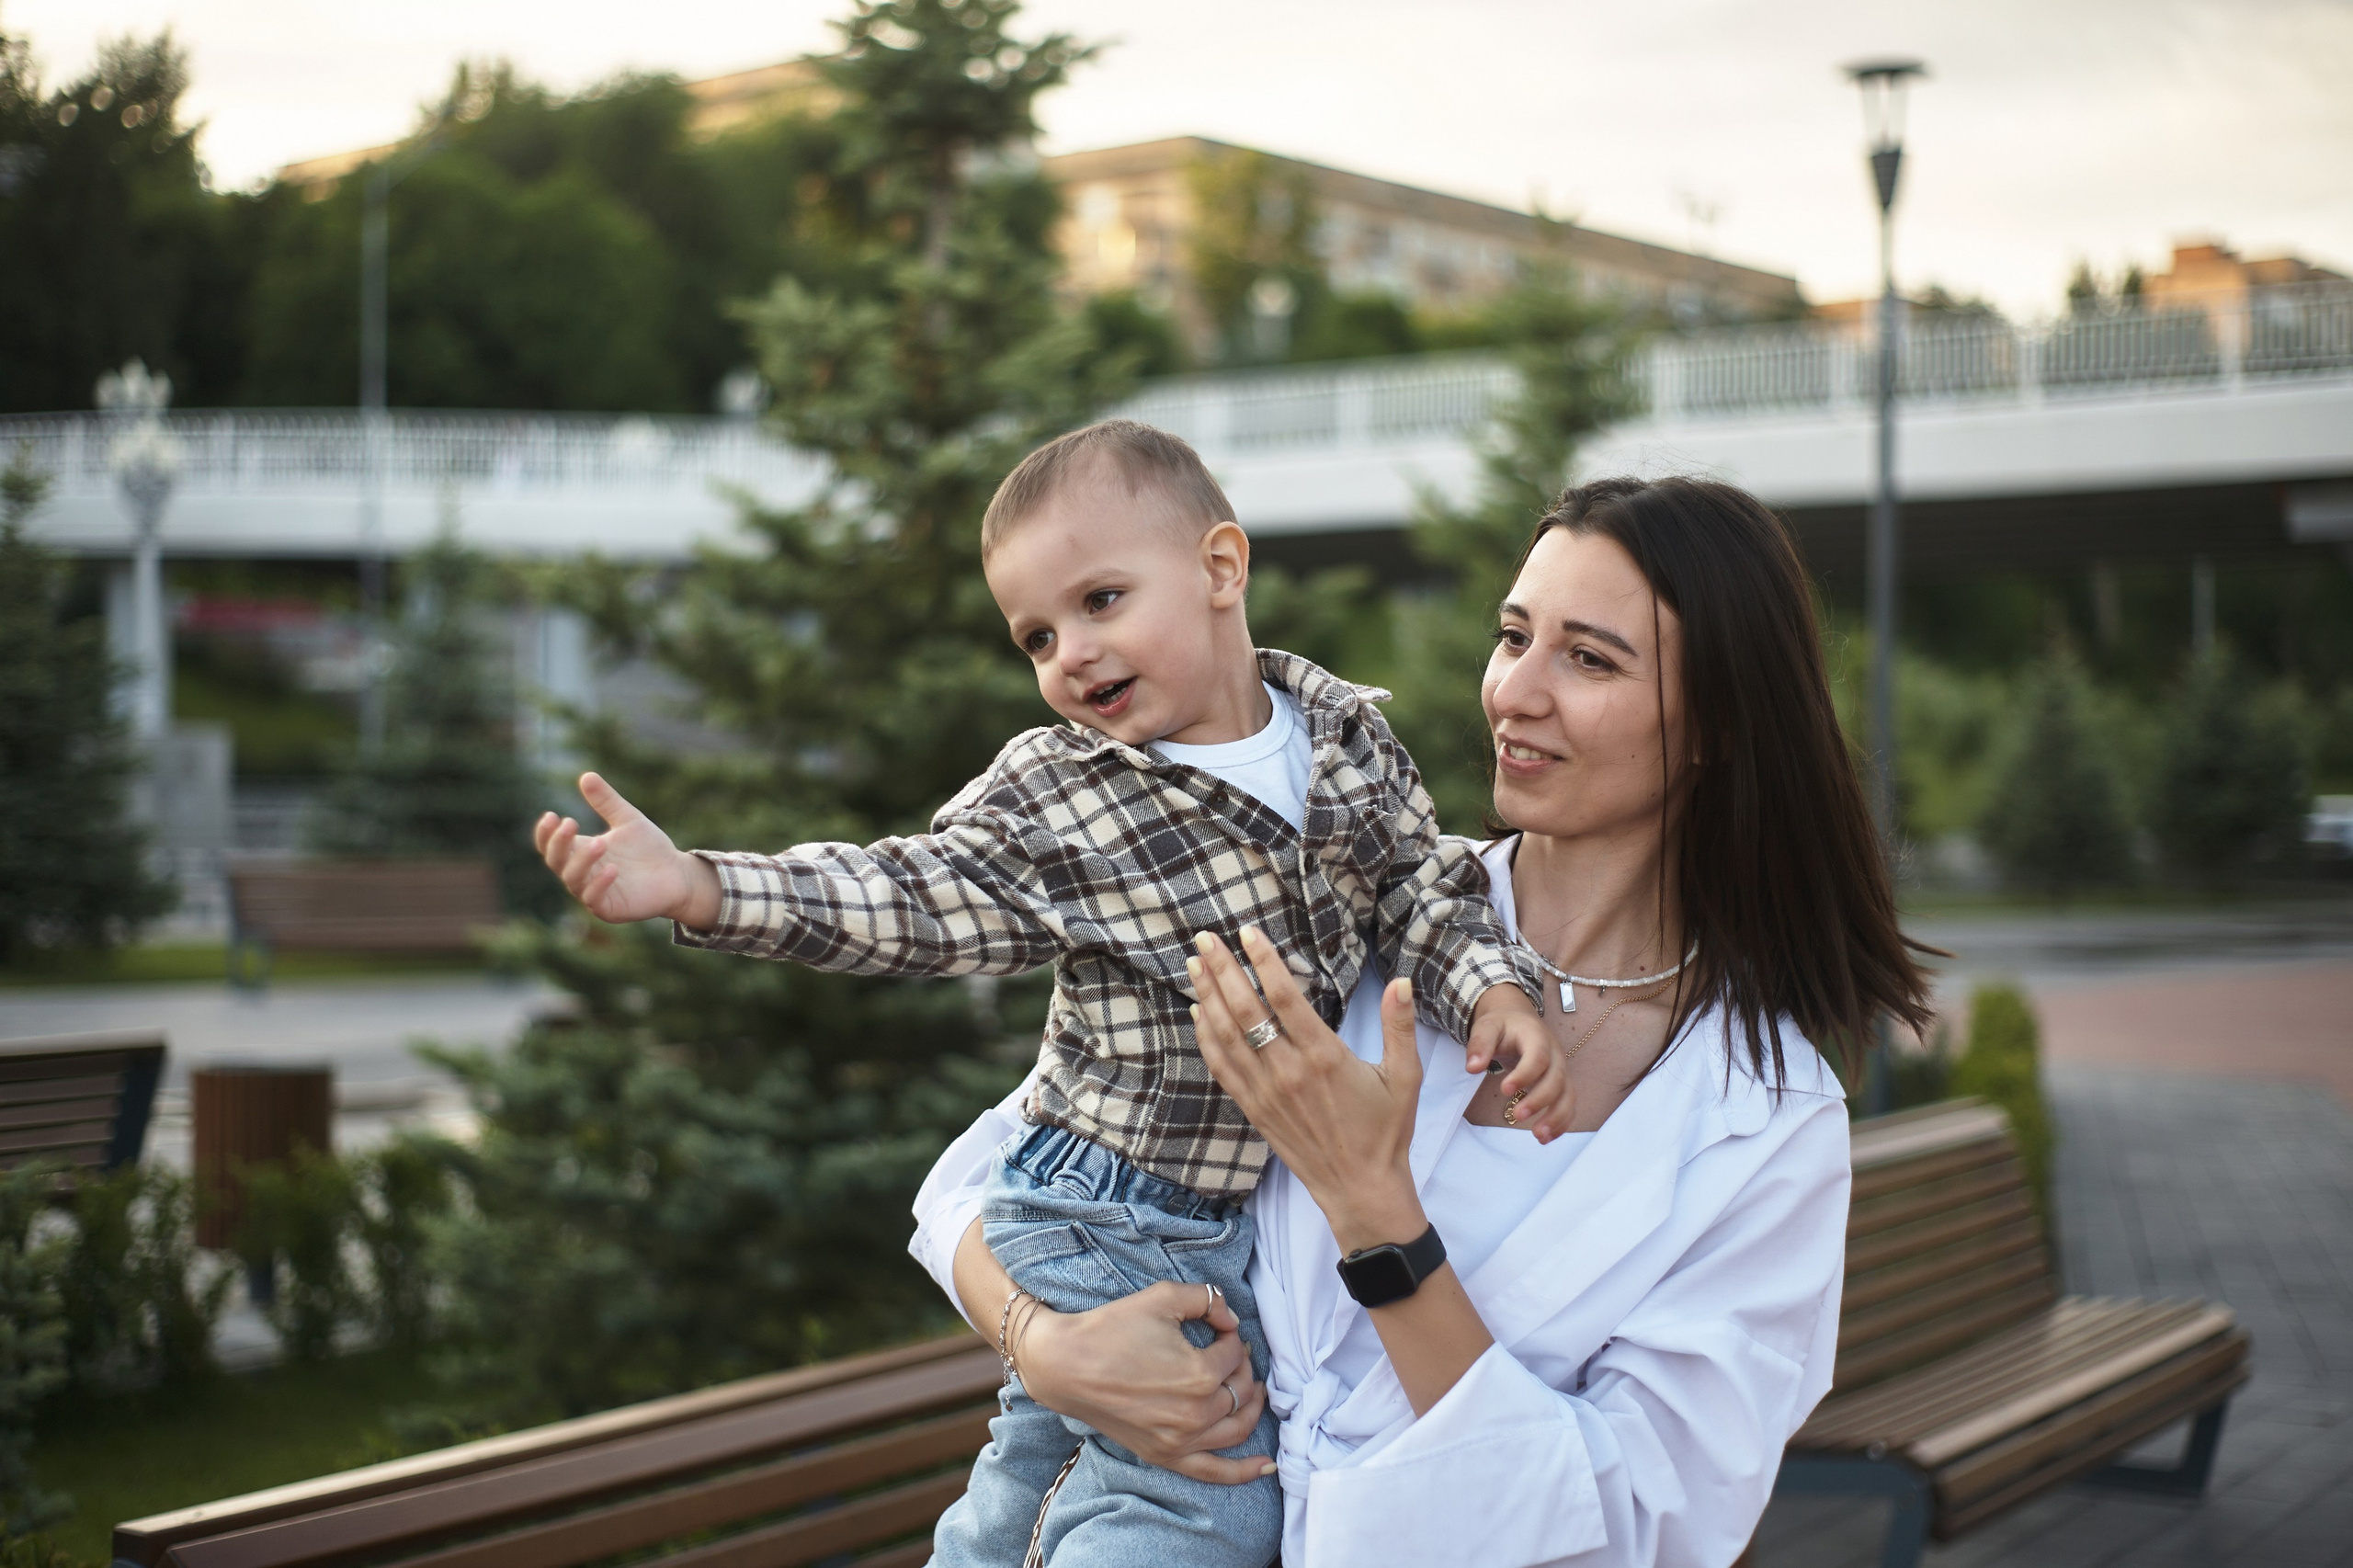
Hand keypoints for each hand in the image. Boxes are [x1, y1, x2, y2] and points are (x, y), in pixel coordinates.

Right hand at [531, 771, 722, 927]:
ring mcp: (592, 893)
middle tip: (570, 823)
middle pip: (556, 861)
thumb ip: (607, 801)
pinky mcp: (609, 909)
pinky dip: (599, 884)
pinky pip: (595, 899)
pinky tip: (612, 868)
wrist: (677, 874)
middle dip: (559, 843)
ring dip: (583, 861)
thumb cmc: (649, 848)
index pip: (550, 846)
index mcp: (580, 852)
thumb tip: (586, 775)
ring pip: (573, 880)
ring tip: (601, 842)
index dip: (545, 833)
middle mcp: (581, 873)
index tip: (551, 816)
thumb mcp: (628, 819)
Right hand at [1018, 1281, 1272, 1484]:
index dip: (1230, 1334)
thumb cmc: (1111, 1328)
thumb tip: (1231, 1317)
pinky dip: (1244, 1471)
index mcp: (1200, 1374)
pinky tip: (1267, 1467)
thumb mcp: (1163, 1297)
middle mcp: (1196, 1413)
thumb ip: (1208, 1298)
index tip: (1217, 1326)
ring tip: (1252, 1390)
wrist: (1065, 1364)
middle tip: (1230, 1351)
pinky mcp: (1165, 1455)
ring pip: (1237, 1428)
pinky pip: (1214, 1472)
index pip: (1234, 1353)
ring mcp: (1180, 1440)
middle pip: (1240, 1390)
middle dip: (1242, 1367)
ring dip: (1252, 1407)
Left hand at [1188, 928, 1425, 1253]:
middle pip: (1245, 1010)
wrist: (1359, 1187)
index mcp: (1324, 1057)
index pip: (1284, 998)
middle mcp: (1288, 1071)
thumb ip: (1399, 1027)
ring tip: (1195, 964)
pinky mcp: (1253, 1109)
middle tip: (1206, 938)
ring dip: (1207, 997)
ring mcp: (1266, 1092)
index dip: (1263, 962)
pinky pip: (1221, 1067)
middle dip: (1222, 970)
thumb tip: (1401, 981)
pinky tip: (1198, 1014)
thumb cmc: (1384, 1131)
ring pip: (1226, 1036)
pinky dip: (1206, 1038)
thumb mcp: (1404, 1077)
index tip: (1247, 933)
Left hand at [1476, 998, 1576, 1142]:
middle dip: (1540, 1100)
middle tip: (1518, 1115)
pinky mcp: (1561, 1085)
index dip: (1525, 1074)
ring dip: (1556, 1117)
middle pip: (1556, 1079)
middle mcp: (1555, 1055)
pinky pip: (1568, 1105)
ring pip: (1567, 1095)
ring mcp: (1561, 1071)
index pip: (1538, 1056)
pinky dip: (1561, 1123)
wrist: (1519, 1021)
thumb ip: (1480, 1044)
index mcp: (1537, 1037)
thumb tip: (1472, 1067)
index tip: (1505, 1089)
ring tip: (1539, 1137)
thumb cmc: (1503, 1026)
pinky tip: (1545, 1138)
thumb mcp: (1487, 1027)